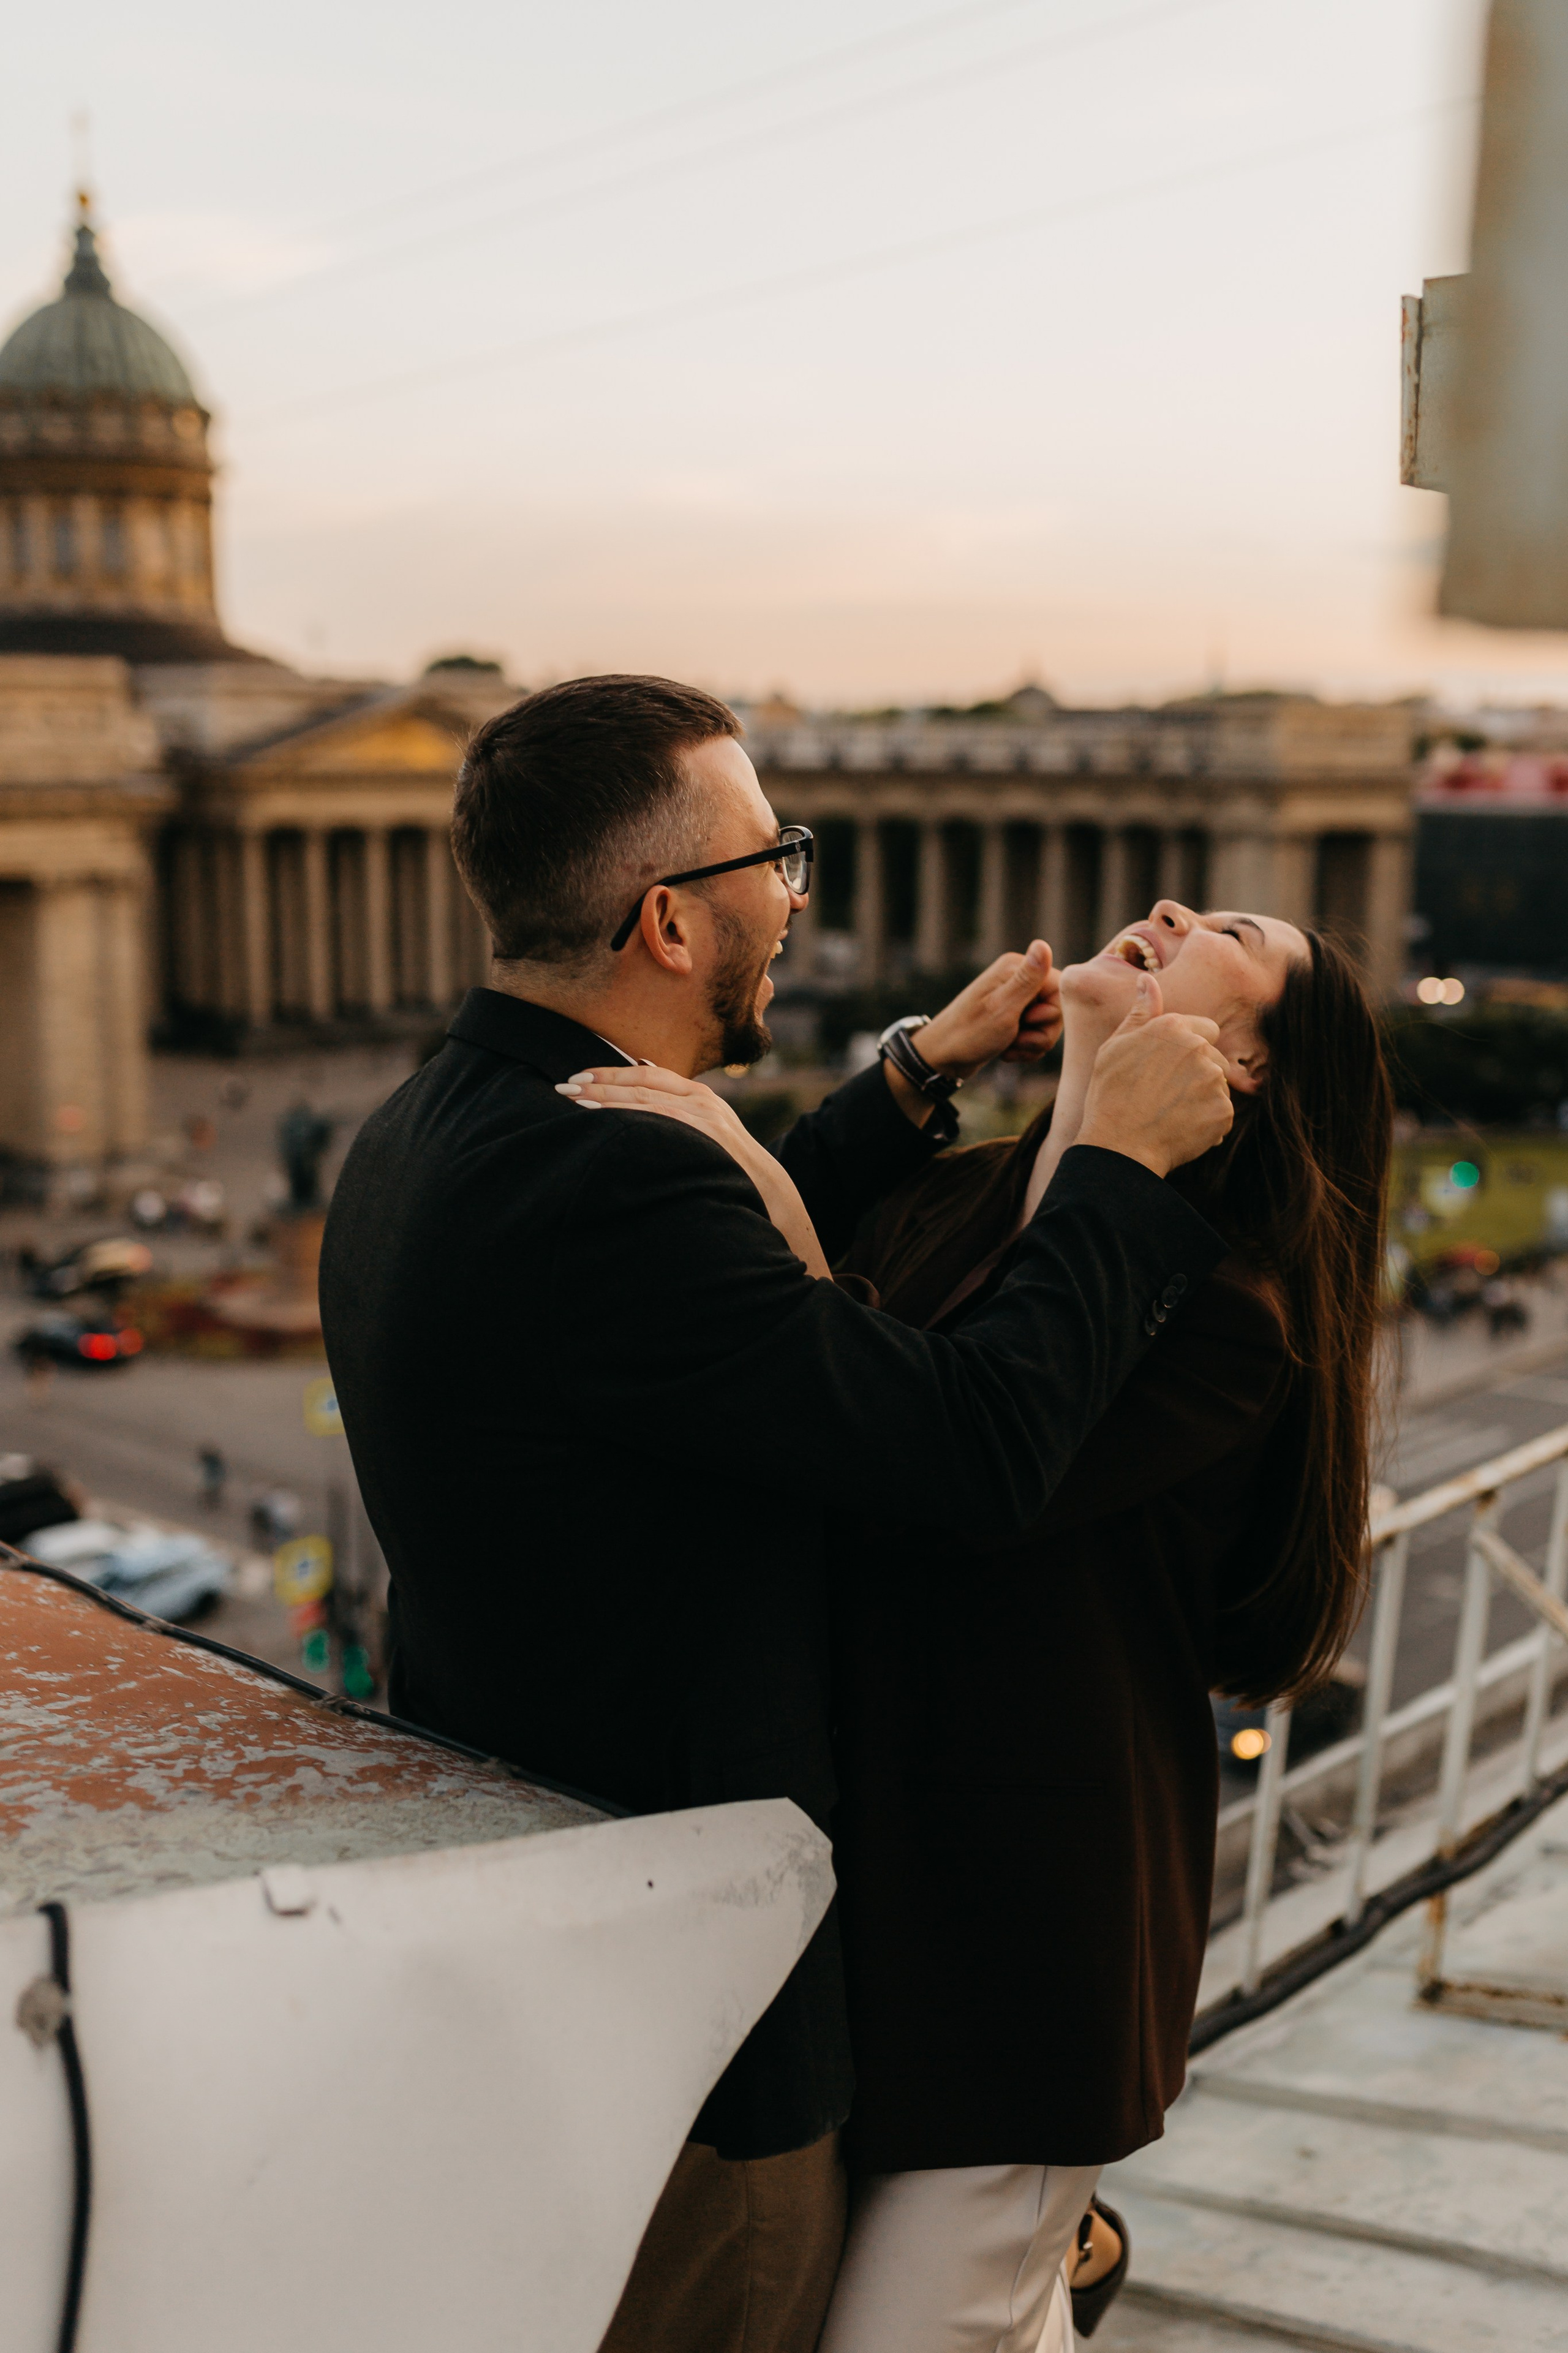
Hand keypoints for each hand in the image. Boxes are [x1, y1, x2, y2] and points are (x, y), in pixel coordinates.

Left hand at [555, 1065, 830, 1277]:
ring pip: (643, 1100)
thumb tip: (642, 1112)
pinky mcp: (702, 1134)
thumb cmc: (729, 1169)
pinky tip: (601, 1116)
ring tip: (572, 1097)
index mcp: (699, 1096)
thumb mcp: (707, 1135)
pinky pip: (655, 1119)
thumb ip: (679, 1118)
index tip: (580, 1075)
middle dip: (600, 1081)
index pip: (647, 1074)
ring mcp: (701, 1116)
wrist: (769, 1191)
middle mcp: (700, 1099)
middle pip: (640, 1082)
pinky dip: (625, 1115)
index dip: (612, 1073)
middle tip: (564, 1083)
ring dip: (604, 1098)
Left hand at [917, 942, 1061, 1078]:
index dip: (1050, 1013)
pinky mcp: (1013, 1018)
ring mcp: (1015, 1000)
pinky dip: (1025, 1048)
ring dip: (1031, 1044)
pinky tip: (1006, 1051)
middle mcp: (1017, 979)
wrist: (942, 1059)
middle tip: (1016, 1039)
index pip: (1060, 989)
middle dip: (1040, 1033)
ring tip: (1009, 1047)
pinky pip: (1035, 1035)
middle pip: (1055, 1009)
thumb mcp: (1003, 1007)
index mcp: (1015, 968)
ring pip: (1047, 1026)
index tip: (1028, 1021)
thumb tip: (1042, 944)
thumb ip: (1028, 979)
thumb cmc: (969, 1033)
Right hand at [1076, 975, 1232, 1178]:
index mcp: (1174, 1027)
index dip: (1187, 1050)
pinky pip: (1222, 1114)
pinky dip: (1208, 1123)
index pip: (1205, 1030)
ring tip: (1171, 1114)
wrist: (1118, 1146)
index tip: (1167, 1069)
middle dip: (1198, 1073)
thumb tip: (1147, 980)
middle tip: (1165, 1095)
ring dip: (1202, 1098)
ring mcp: (1214, 1081)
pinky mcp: (1223, 1112)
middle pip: (1215, 1058)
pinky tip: (1181, 1129)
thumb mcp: (1115, 1047)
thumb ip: (1140, 1013)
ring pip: (1219, 1086)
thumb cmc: (1110, 1095)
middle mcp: (1199, 1048)